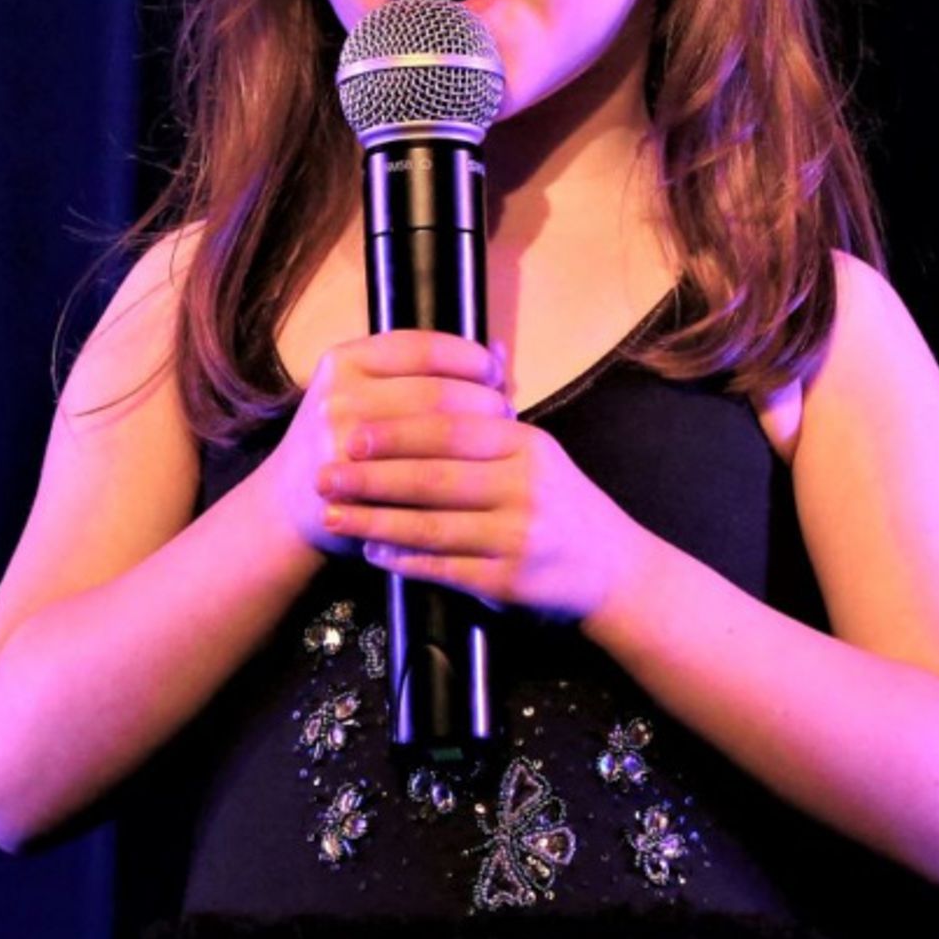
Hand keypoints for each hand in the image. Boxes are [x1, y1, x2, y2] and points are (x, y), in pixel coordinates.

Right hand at [261, 330, 512, 560]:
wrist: (291, 503)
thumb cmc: (347, 437)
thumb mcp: (370, 388)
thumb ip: (429, 369)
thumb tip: (500, 352)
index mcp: (345, 360)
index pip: (425, 348)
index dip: (470, 358)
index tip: (494, 373)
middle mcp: (338, 397)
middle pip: (436, 393)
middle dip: (483, 402)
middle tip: (506, 412)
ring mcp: (342, 444)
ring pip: (436, 436)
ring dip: (479, 439)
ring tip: (499, 441)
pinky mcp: (354, 489)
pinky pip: (424, 477)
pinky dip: (459, 473)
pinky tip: (478, 473)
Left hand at [313, 337, 646, 623]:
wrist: (613, 568)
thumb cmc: (560, 503)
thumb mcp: (538, 451)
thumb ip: (494, 417)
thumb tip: (479, 356)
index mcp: (527, 444)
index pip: (452, 428)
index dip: (396, 431)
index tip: (350, 432)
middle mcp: (525, 486)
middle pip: (434, 476)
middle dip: (372, 475)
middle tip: (325, 474)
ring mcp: (518, 536)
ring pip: (433, 525)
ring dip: (375, 520)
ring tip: (334, 515)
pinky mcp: (509, 581)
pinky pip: (445, 567)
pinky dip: (404, 560)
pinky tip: (373, 552)